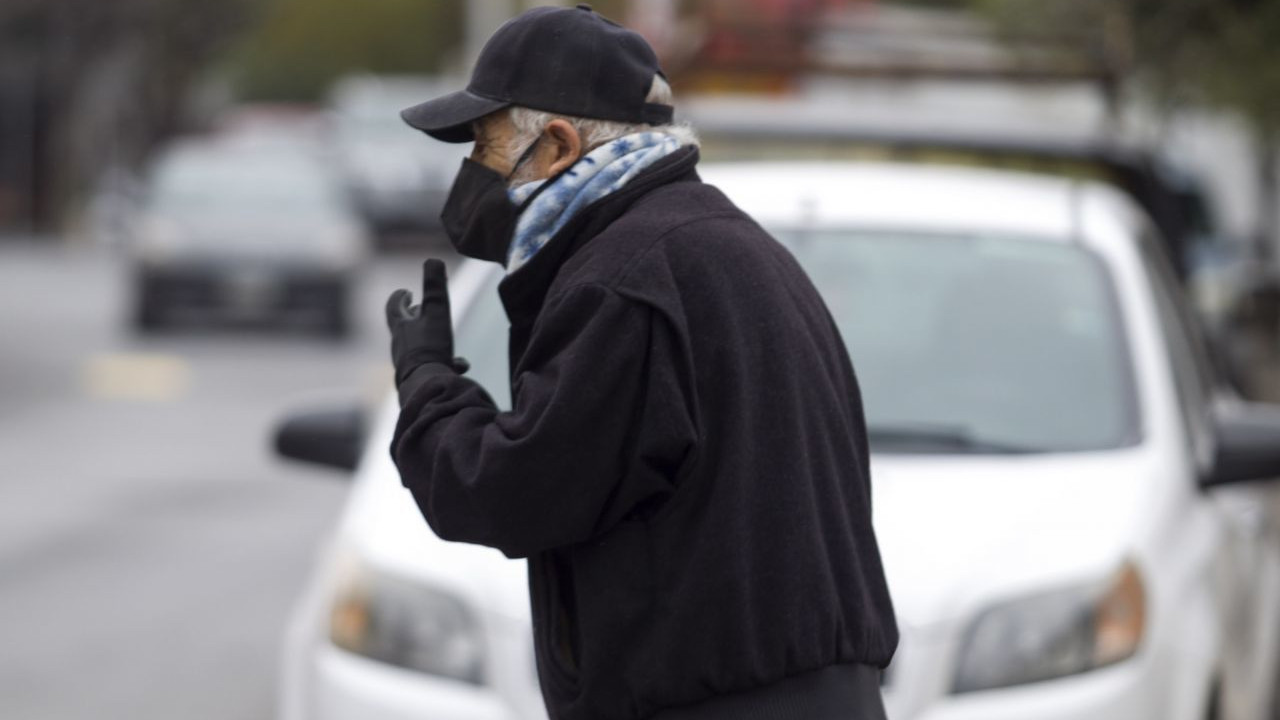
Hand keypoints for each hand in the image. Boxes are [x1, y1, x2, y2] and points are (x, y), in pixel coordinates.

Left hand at [385, 260, 467, 384]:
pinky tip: (457, 367)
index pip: (393, 308)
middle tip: (420, 310)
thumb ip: (435, 287)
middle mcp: (400, 346)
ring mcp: (406, 364)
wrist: (425, 387)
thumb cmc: (429, 349)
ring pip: (418, 348)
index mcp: (401, 328)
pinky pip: (430, 368)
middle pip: (404, 328)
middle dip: (414, 318)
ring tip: (445, 340)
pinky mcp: (416, 380)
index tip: (406, 292)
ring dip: (429, 341)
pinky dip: (442, 363)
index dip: (399, 298)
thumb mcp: (436, 313)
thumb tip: (433, 260)